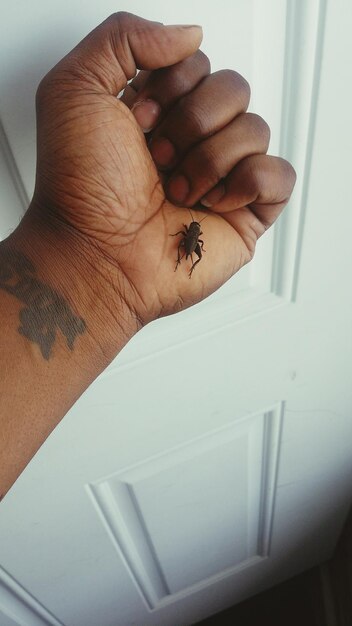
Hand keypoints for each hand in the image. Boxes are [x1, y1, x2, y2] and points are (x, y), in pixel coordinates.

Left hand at [28, 12, 294, 331]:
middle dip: (192, 122)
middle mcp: (193, 139)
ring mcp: (222, 175)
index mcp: (160, 108)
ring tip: (176, 191)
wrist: (95, 255)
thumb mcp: (74, 88)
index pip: (198, 62)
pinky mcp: (246, 212)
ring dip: (209, 159)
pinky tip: (212, 203)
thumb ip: (125, 37)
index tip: (137, 121)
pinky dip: (247, 183)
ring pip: (256, 129)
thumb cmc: (82, 187)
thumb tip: (191, 36)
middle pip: (234, 89)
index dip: (172, 86)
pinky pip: (280, 174)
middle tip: (156, 159)